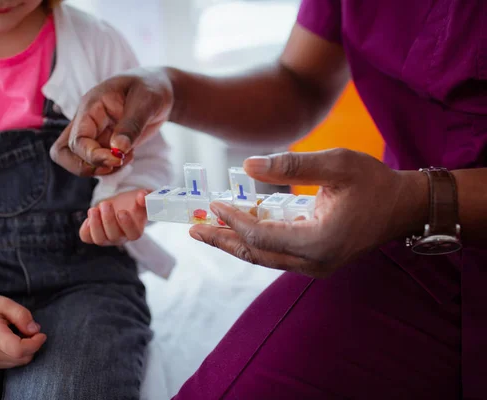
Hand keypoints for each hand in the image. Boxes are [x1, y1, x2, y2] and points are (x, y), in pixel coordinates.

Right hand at [0, 294, 46, 368]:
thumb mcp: (5, 303)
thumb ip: (22, 316)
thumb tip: (35, 330)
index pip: (20, 350)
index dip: (35, 343)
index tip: (41, 333)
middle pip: (22, 358)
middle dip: (33, 345)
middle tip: (31, 329)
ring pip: (19, 362)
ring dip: (27, 350)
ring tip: (20, 333)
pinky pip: (12, 363)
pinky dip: (19, 353)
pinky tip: (14, 340)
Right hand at [50, 69, 172, 174]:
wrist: (160, 88)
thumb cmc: (151, 87)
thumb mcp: (146, 101)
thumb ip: (131, 125)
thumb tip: (117, 149)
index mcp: (91, 106)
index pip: (77, 139)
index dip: (93, 155)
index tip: (117, 158)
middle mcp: (87, 121)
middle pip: (64, 152)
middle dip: (87, 166)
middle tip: (115, 164)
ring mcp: (94, 133)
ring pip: (78, 159)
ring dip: (99, 168)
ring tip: (125, 158)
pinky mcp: (104, 142)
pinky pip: (96, 162)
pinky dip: (111, 167)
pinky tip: (128, 155)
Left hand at [80, 189, 149, 245]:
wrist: (121, 204)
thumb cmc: (135, 202)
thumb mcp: (144, 196)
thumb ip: (148, 196)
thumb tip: (142, 198)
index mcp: (136, 230)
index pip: (133, 234)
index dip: (127, 225)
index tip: (122, 211)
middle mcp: (121, 237)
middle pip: (114, 236)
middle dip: (108, 220)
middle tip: (105, 204)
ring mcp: (107, 238)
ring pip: (99, 239)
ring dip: (95, 224)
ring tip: (93, 210)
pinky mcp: (94, 235)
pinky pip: (86, 238)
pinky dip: (85, 229)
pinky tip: (89, 217)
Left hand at [189, 149, 427, 277]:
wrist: (403, 207)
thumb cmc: (374, 182)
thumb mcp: (336, 164)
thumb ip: (291, 165)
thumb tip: (248, 165)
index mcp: (318, 241)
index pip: (261, 236)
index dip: (234, 220)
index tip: (213, 205)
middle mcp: (314, 261)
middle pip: (256, 254)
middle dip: (223, 240)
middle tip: (193, 230)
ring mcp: (315, 265)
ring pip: (264, 257)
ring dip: (235, 242)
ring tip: (207, 229)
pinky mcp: (316, 260)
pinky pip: (276, 253)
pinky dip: (255, 241)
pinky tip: (238, 227)